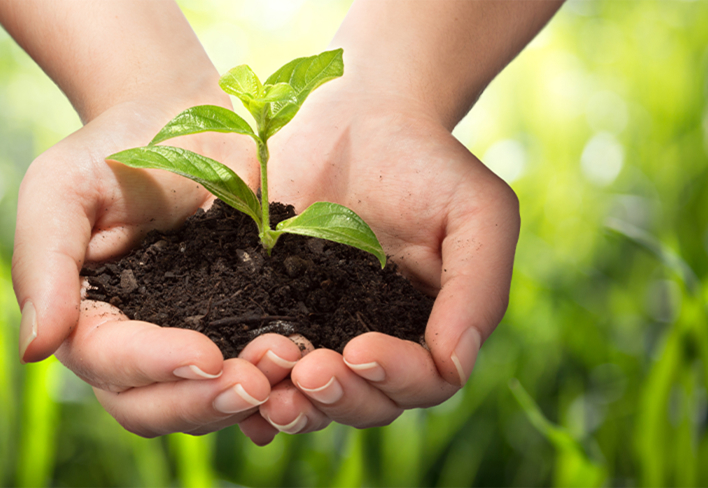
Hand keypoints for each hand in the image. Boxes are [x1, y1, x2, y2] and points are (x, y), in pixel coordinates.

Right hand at [12, 95, 281, 436]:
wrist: (186, 115)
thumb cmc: (113, 147)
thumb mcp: (60, 189)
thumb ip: (43, 265)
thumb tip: (37, 351)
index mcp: (84, 321)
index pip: (109, 365)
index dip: (155, 368)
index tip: (205, 353)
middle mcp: (132, 349)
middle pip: (153, 408)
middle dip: (203, 403)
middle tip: (256, 382)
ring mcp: (188, 344)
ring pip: (204, 404)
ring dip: (246, 400)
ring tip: (289, 365)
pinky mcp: (240, 331)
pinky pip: (255, 380)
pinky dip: (279, 388)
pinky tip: (308, 371)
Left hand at [237, 76, 520, 443]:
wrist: (358, 113)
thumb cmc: (430, 162)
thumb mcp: (477, 212)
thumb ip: (478, 288)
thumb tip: (455, 364)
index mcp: (431, 330)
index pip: (424, 382)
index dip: (394, 378)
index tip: (361, 348)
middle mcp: (377, 343)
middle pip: (367, 405)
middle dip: (338, 398)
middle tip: (307, 372)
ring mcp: (321, 334)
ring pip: (312, 400)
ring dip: (293, 406)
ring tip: (267, 390)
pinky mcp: (269, 313)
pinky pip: (260, 370)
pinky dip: (248, 394)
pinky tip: (229, 385)